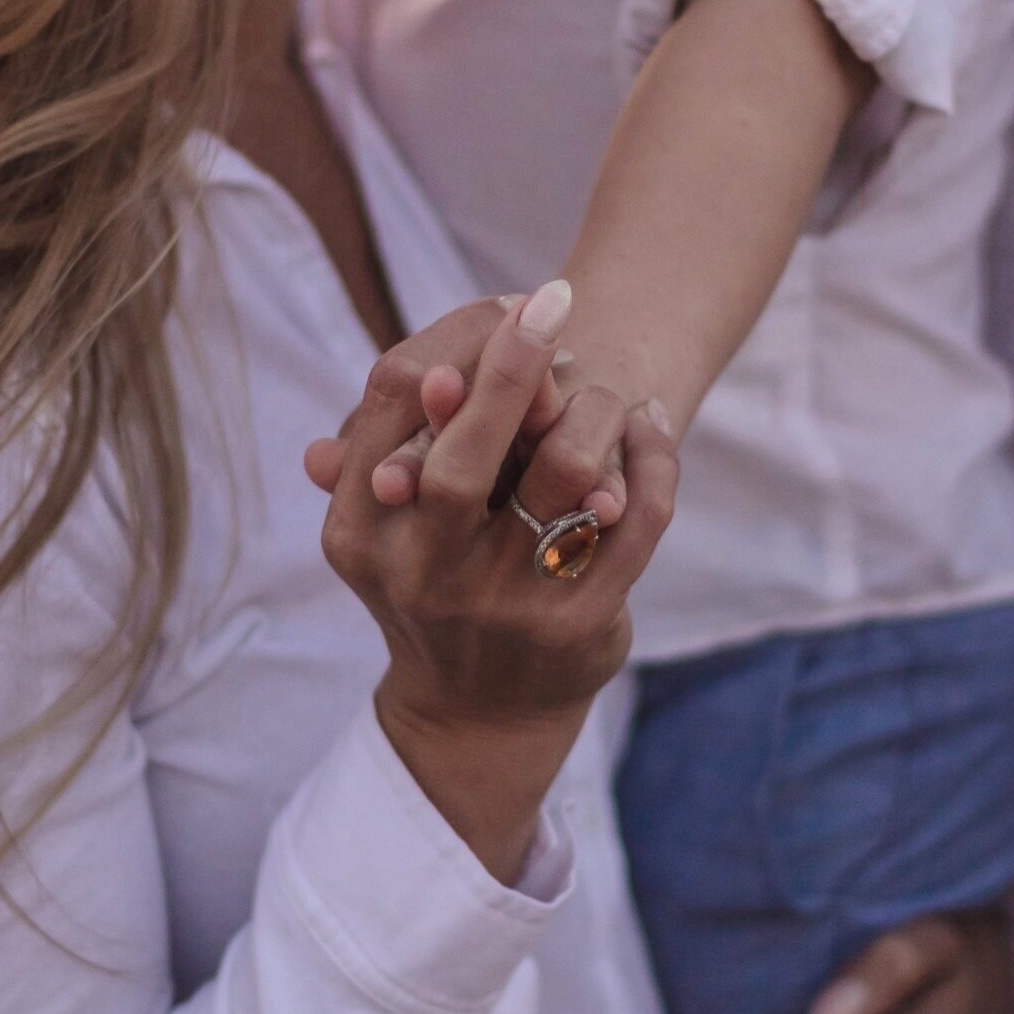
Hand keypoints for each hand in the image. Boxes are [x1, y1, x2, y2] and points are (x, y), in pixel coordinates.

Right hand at [309, 285, 677, 877]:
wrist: (478, 713)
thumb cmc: (434, 580)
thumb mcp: (388, 523)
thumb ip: (395, 444)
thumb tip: (427, 377)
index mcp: (361, 530)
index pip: (393, 404)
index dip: (451, 343)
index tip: (507, 303)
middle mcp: (423, 574)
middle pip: (463, 457)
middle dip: (509, 369)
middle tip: (552, 300)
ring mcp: (503, 605)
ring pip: (564, 475)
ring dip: (593, 411)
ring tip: (610, 387)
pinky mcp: (579, 624)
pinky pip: (636, 518)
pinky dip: (652, 458)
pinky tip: (651, 428)